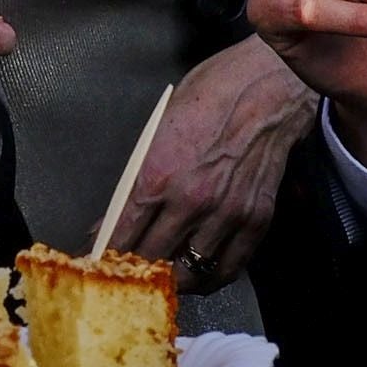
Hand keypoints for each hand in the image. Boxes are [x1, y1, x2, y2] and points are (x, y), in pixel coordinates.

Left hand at [111, 36, 316, 283]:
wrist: (266, 87)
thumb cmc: (210, 97)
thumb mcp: (158, 131)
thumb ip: (137, 179)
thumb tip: (115, 218)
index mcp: (158, 175)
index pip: (122, 236)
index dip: (107, 256)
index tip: (100, 265)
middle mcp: (190, 201)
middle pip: (151, 260)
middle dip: (134, 271)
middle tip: (127, 275)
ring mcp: (225, 214)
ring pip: (189, 272)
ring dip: (172, 279)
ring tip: (161, 278)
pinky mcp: (254, 219)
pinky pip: (228, 268)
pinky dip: (210, 278)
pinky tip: (198, 275)